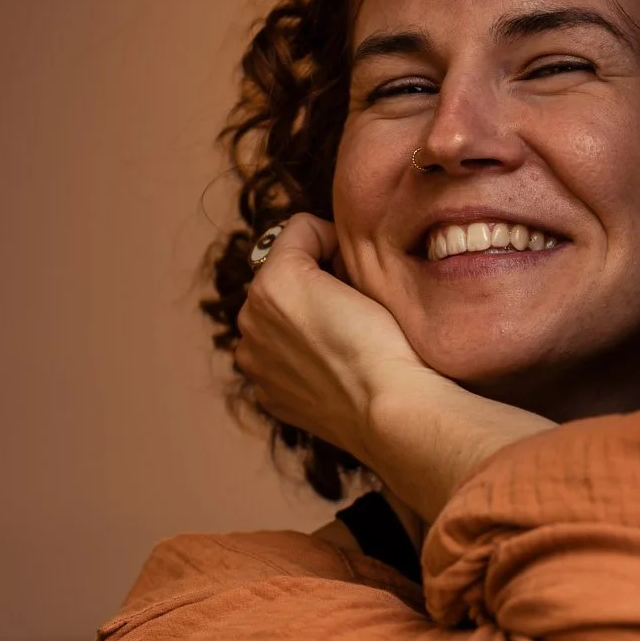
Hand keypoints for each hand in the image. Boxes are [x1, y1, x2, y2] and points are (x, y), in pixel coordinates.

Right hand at [237, 215, 550, 525]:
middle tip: (362, 312)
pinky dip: (330, 237)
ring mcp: (254, 313)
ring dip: (326, 267)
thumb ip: (320, 347)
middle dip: (320, 283)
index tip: (362, 324)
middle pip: (284, 283)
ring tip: (360, 303)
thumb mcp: (340, 377)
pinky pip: (300, 230)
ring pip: (290, 258)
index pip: (287, 312)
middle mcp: (248, 342)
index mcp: (265, 371)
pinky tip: (356, 273)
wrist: (391, 410)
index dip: (329, 304)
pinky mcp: (276, 284)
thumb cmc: (389, 396)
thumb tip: (338, 308)